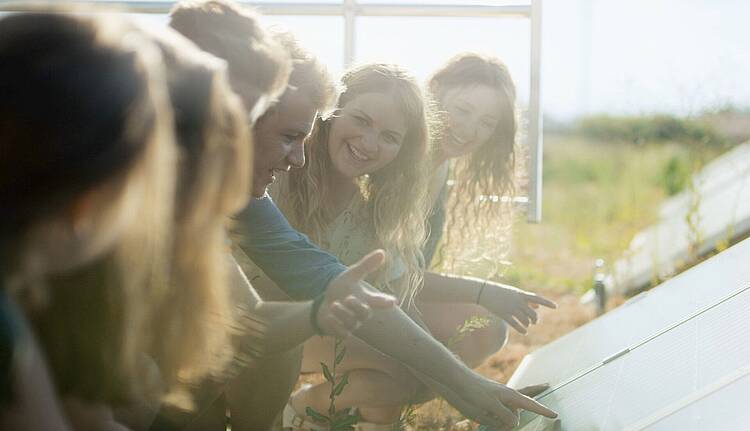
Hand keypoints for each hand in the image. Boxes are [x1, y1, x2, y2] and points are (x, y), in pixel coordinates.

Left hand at [317, 249, 396, 336]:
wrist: (324, 304)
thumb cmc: (342, 289)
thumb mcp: (351, 275)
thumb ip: (366, 265)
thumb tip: (382, 252)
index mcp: (368, 299)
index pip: (381, 301)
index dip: (386, 302)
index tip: (393, 302)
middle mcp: (363, 313)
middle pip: (366, 313)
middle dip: (357, 306)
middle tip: (348, 298)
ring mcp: (353, 324)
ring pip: (352, 322)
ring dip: (342, 313)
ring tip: (334, 305)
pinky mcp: (343, 331)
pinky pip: (343, 333)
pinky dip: (335, 324)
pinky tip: (329, 317)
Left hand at [434, 376, 555, 429]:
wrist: (455, 381)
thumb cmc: (473, 390)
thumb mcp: (491, 406)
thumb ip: (505, 416)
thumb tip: (514, 423)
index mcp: (510, 395)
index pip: (531, 404)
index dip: (543, 410)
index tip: (555, 414)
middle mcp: (506, 397)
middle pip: (517, 415)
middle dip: (510, 419)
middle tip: (512, 410)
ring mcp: (498, 400)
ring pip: (505, 418)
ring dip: (498, 423)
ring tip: (483, 414)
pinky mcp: (488, 403)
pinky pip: (496, 416)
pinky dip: (496, 422)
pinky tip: (494, 422)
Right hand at [479, 282, 556, 333]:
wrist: (484, 291)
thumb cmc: (501, 291)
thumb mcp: (515, 293)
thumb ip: (527, 300)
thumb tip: (538, 307)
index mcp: (520, 294)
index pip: (537, 299)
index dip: (547, 303)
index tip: (556, 307)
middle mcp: (517, 301)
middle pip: (532, 314)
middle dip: (535, 319)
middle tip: (534, 322)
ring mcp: (510, 308)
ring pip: (525, 320)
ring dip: (528, 324)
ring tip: (527, 325)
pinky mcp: (504, 315)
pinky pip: (516, 324)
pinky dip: (522, 329)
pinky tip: (524, 332)